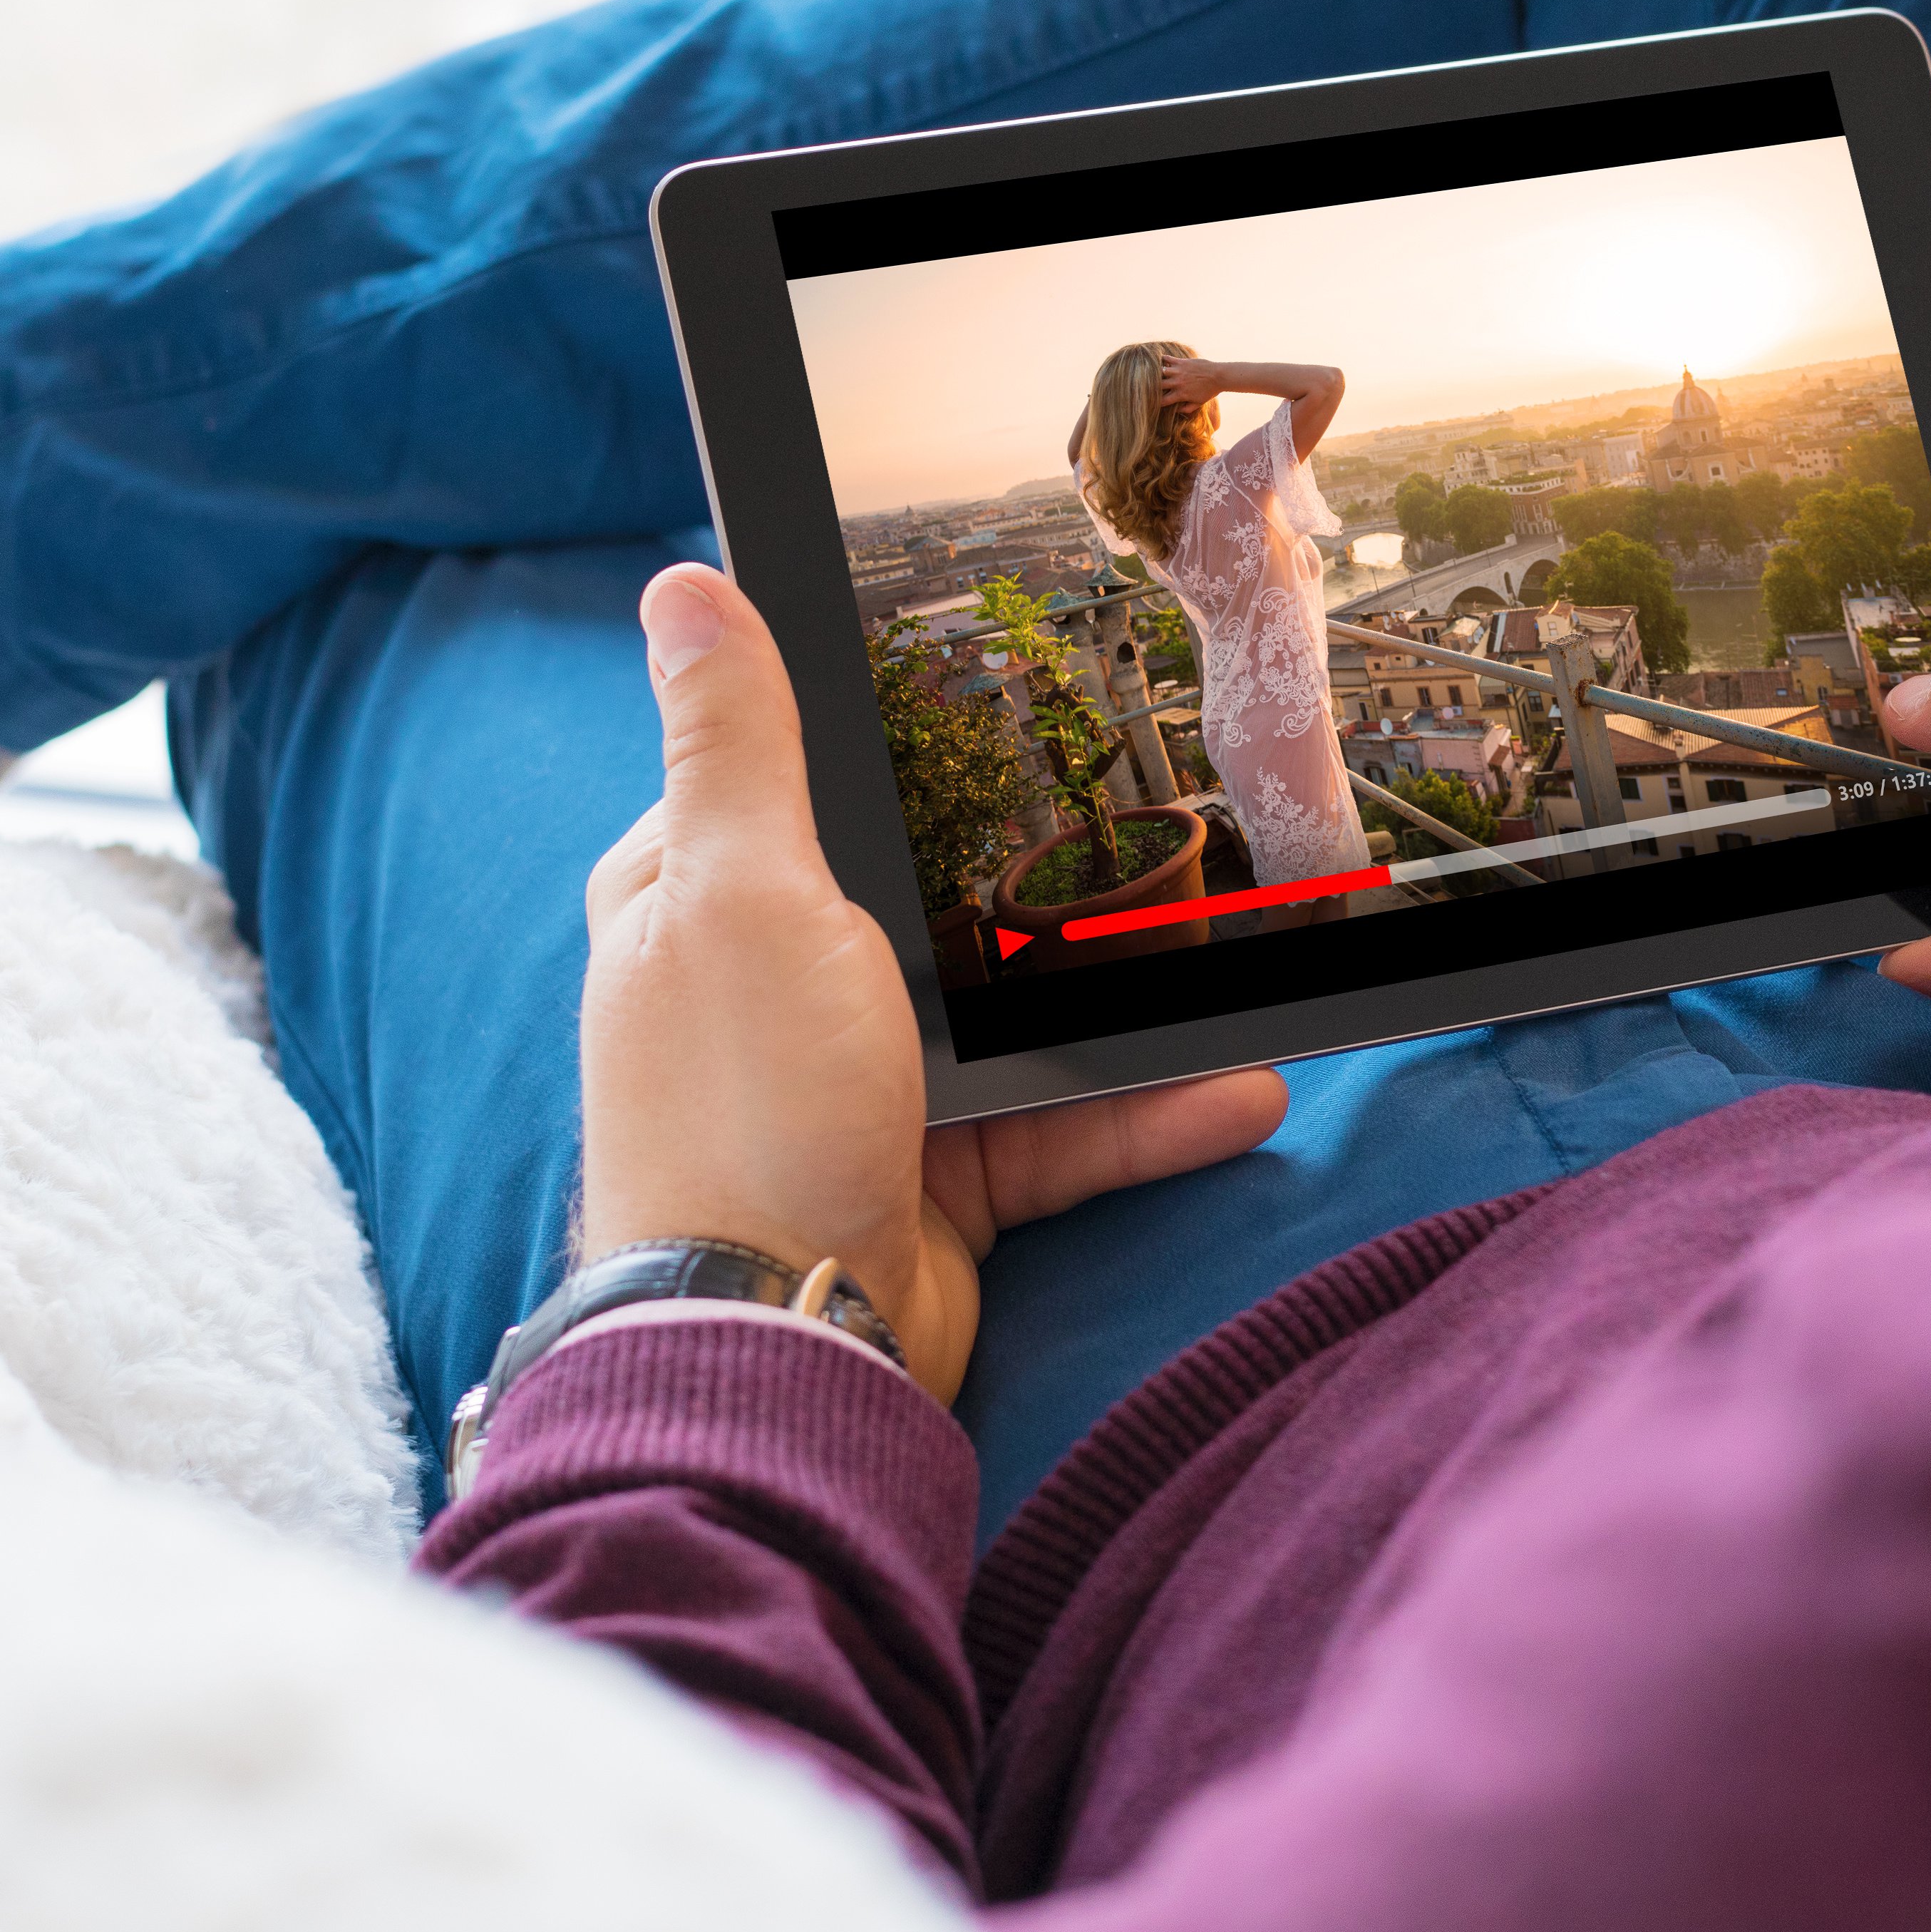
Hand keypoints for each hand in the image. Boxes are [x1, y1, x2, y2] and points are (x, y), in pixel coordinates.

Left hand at [579, 564, 1286, 1399]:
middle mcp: (777, 984)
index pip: (798, 777)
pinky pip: (1066, 1127)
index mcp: (701, 898)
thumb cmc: (740, 1109)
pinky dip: (1151, 1115)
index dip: (897, 735)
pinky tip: (1244, 1086)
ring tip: (1248, 966)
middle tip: (1175, 819)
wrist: (778, 1348)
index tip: (1014, 692)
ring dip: (1137, 1005)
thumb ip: (739, 742)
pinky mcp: (939, 1179)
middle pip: (936, 892)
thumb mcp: (740, 888)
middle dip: (1055, 873)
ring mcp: (863, 1085)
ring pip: (1024, 1014)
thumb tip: (682, 583)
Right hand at [1150, 357, 1230, 416]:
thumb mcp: (1199, 403)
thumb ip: (1187, 408)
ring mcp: (1178, 371)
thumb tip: (1177, 410)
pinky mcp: (1181, 362)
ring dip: (1154, 373)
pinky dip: (1161, 359)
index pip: (1163, 401)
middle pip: (1157, 386)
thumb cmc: (1210, 391)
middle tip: (1145, 387)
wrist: (1218, 376)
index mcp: (1180, 395)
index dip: (1155, 402)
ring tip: (1148, 373)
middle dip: (1151, 388)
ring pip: (1160, 372)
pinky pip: (1167, 359)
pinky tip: (1157, 360)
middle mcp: (1177, 383)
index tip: (1151, 403)